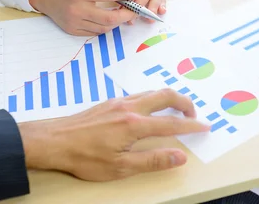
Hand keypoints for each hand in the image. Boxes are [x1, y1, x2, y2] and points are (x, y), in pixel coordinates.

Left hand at [19, 89, 209, 180]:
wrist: (53, 141)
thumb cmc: (84, 157)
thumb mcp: (120, 167)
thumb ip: (153, 161)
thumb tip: (180, 156)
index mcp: (134, 124)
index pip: (171, 124)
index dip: (191, 126)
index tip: (205, 127)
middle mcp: (130, 107)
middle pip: (166, 96)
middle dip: (185, 103)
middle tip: (195, 115)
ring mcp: (119, 102)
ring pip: (152, 92)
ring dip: (169, 98)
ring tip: (177, 110)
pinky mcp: (110, 102)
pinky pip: (139, 94)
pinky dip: (154, 98)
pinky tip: (150, 109)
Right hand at [28, 0, 140, 35]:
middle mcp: (76, 9)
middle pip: (109, 18)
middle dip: (127, 14)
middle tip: (135, 9)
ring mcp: (74, 22)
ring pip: (104, 27)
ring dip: (118, 21)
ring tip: (123, 13)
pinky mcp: (72, 30)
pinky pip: (95, 32)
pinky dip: (106, 26)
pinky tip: (110, 19)